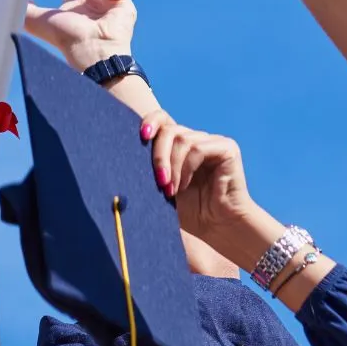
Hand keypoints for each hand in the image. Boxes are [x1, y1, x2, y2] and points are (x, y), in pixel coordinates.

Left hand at [143, 117, 260, 255]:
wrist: (216, 226)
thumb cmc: (187, 211)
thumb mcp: (160, 188)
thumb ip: (147, 169)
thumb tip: (118, 155)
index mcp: (179, 145)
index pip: (162, 119)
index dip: (150, 122)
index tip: (142, 136)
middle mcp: (196, 138)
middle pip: (169, 129)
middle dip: (158, 156)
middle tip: (159, 182)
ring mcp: (212, 141)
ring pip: (182, 139)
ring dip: (172, 167)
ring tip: (170, 190)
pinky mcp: (227, 148)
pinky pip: (198, 149)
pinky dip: (186, 168)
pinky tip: (184, 186)